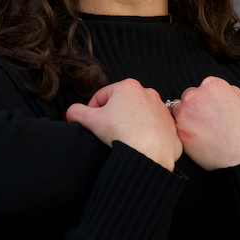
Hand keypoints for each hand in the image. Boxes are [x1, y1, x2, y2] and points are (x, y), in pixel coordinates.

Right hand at [64, 78, 182, 171]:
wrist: (150, 153)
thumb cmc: (121, 133)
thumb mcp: (90, 120)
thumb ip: (75, 112)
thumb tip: (69, 113)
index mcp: (127, 86)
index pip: (101, 96)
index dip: (92, 111)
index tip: (91, 124)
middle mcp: (147, 93)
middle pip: (121, 104)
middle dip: (112, 116)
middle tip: (106, 132)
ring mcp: (161, 109)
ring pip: (137, 115)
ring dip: (128, 124)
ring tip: (123, 139)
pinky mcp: (170, 124)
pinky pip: (152, 128)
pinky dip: (144, 134)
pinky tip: (138, 145)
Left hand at [169, 76, 239, 170]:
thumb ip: (225, 92)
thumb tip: (214, 93)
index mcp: (211, 85)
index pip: (201, 89)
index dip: (207, 101)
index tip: (214, 111)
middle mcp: (194, 96)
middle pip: (187, 98)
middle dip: (195, 108)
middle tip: (209, 123)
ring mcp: (184, 114)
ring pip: (179, 113)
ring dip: (187, 120)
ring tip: (206, 133)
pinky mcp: (179, 133)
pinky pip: (177, 130)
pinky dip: (185, 134)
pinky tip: (200, 141)